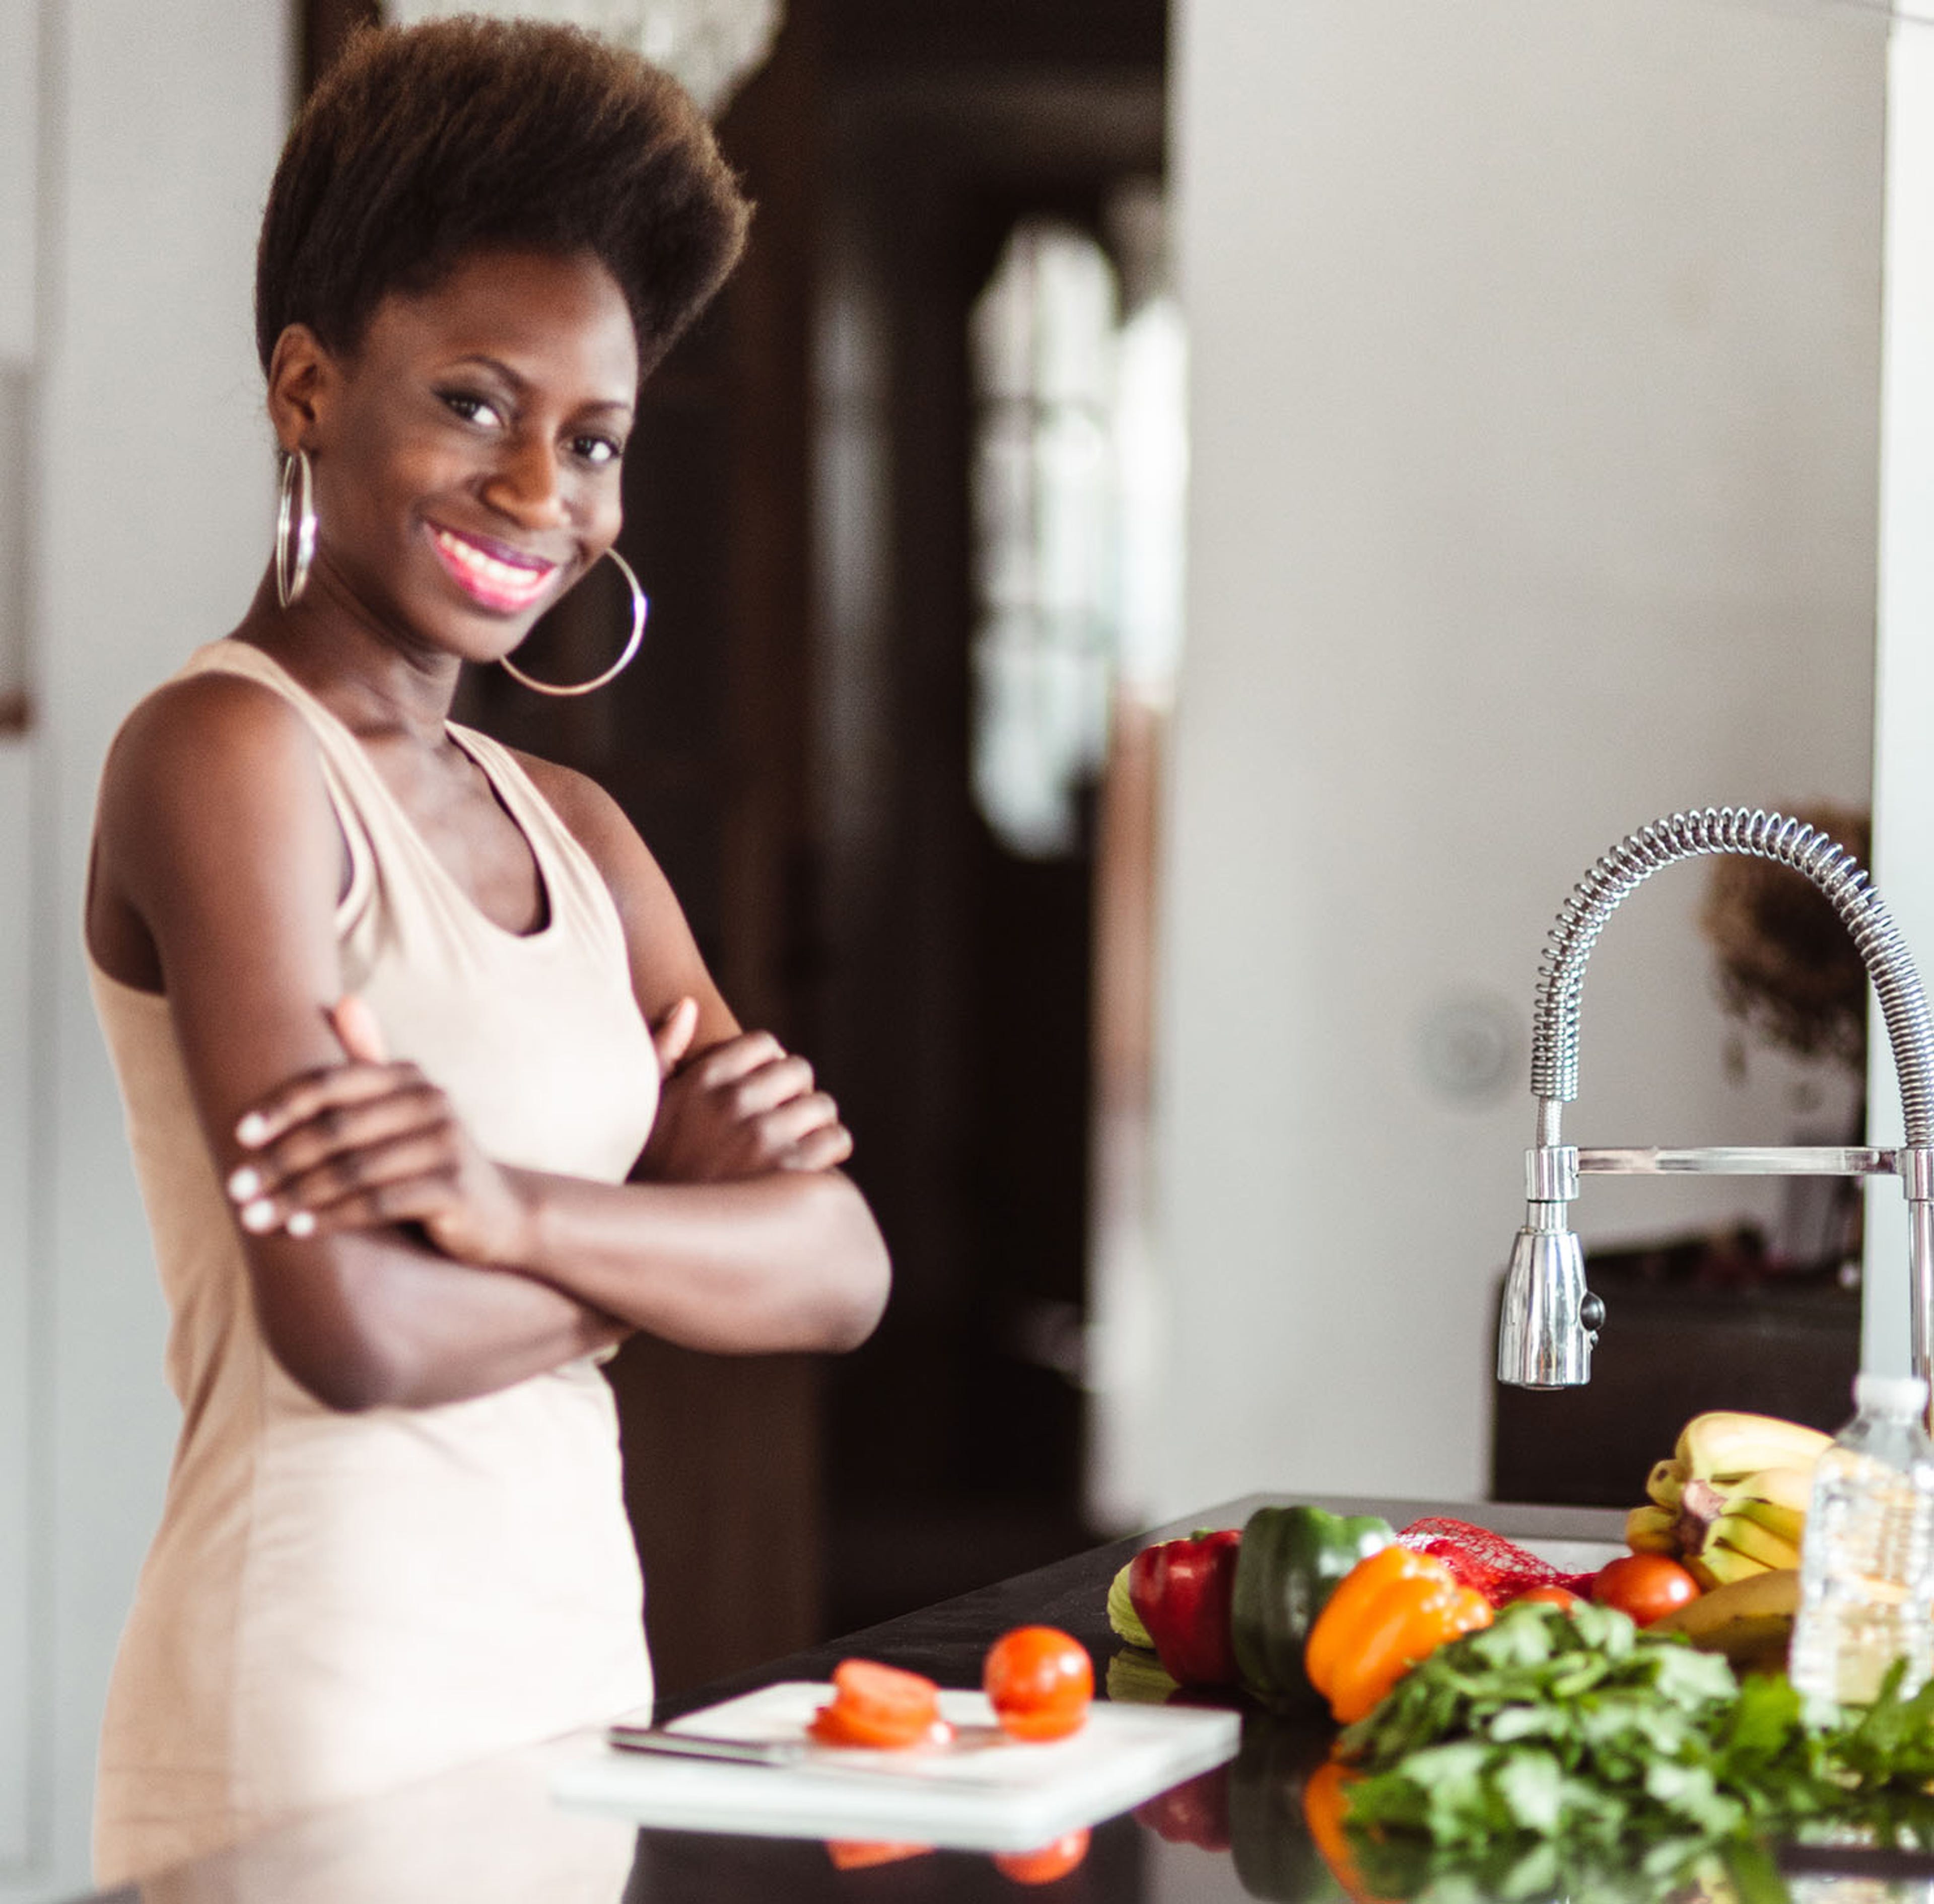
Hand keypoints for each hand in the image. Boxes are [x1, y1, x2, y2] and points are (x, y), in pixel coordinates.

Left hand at [224, 995, 533, 1266]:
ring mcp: (447, 1145)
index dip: (282, 1106)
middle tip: (235, 1188)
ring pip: (354, 1170)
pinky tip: (298, 1230)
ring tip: (253, 1218)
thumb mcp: (405, 1109)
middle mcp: (432, 1103)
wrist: (502, 1212)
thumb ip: (372, 1062)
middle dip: (279, 1160)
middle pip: (337, 1130)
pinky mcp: (455, 1189)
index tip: (239, 1134)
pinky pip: (381, 1203)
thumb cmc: (431, 1160)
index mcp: (410, 1079)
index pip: (334, 1083)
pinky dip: (333, 1218)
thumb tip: (345, 1000)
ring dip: (296, 1195)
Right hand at [639, 1014, 853, 1183]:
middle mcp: (732, 1101)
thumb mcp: (643, 1107)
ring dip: (815, 1123)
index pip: (765, 1044)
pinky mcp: (790, 1173)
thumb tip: (688, 1005)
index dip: (770, 1067)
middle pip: (799, 1070)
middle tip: (783, 1122)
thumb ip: (661, 1050)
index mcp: (701, 1079)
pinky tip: (810, 1166)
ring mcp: (762, 1136)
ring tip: (796, 1146)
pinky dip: (831, 1149)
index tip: (764, 1091)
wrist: (653, 1242)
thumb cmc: (647, 1174)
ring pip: (822, 1104)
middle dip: (795, 1094)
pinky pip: (836, 1139)